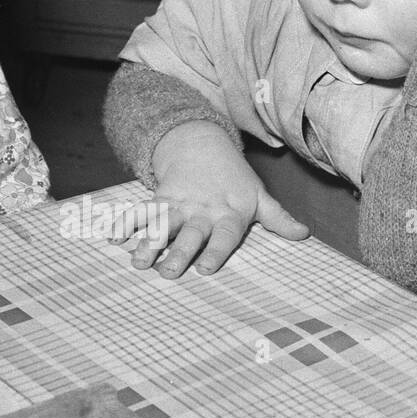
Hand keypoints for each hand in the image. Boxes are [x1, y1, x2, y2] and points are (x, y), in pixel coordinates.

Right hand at [110, 122, 308, 276]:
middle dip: (178, 252)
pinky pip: (141, 210)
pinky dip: (126, 221)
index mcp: (229, 213)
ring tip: (137, 260)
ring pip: (163, 223)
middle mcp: (203, 210)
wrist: (202, 145)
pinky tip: (112, 236)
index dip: (216, 251)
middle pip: (190, 233)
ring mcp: (179, 203)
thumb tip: (304, 235)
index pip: (225, 235)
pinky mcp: (160, 197)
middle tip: (167, 272)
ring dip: (148, 241)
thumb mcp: (258, 197)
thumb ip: (278, 219)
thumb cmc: (234, 181)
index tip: (205, 270)